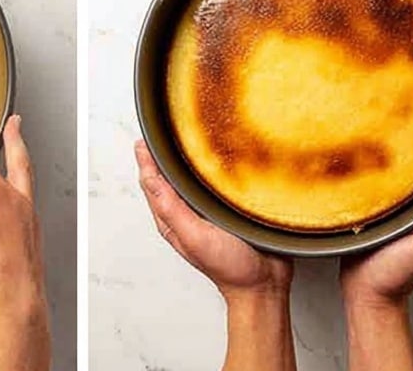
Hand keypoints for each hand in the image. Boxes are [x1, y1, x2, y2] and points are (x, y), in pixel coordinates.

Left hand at [134, 140, 292, 301]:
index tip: (147, 135)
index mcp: (172, 218)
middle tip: (165, 127)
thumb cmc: (230, 268)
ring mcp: (206, 209)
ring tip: (188, 134)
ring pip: (191, 176)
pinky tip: (219, 155)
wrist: (265, 285)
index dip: (147, 158)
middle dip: (165, 153)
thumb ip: (171, 209)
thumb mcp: (194, 236)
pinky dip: (212, 168)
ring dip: (189, 158)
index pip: (152, 181)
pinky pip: (214, 182)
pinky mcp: (226, 207)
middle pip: (169, 175)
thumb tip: (149, 178)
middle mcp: (187, 211)